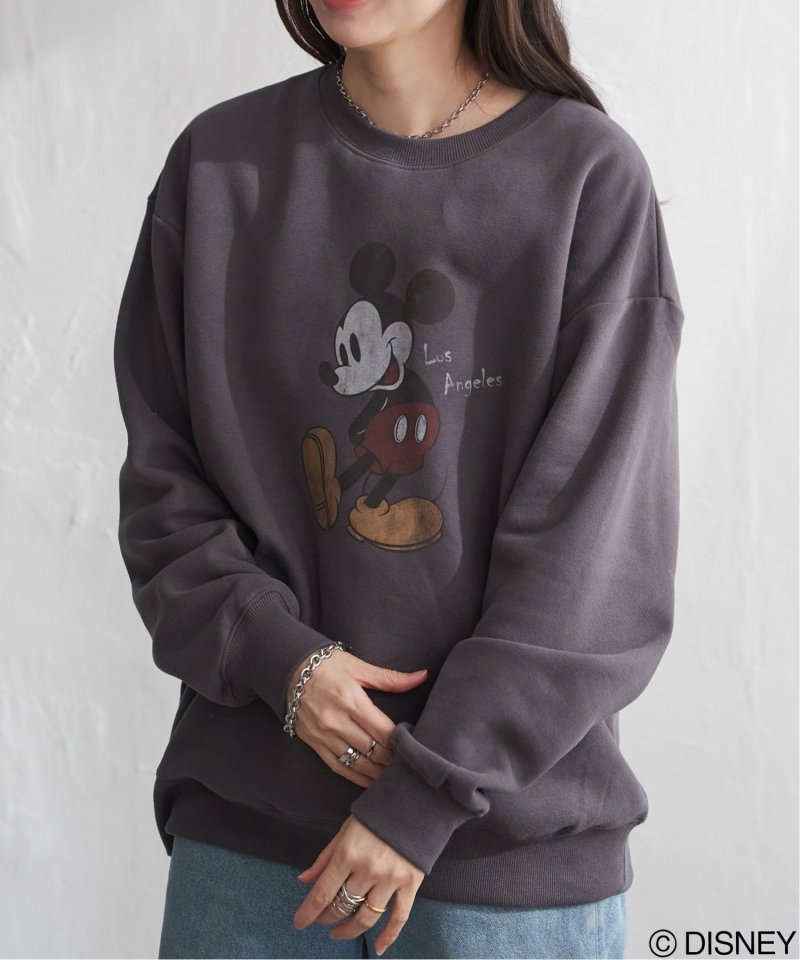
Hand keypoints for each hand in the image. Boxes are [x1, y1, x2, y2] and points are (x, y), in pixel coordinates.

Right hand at [286, 648, 428, 787]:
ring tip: (394, 777)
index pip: (382, 731)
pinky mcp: (314, 743)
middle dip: (393, 760)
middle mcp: (336, 721)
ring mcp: (324, 735)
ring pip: (356, 763)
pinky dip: (357, 777)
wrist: (289, 670)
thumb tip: (421, 676)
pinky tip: (371, 781)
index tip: (414, 746)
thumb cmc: (327, 666)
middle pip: (372, 750)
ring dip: (378, 772)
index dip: (400, 742)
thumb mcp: (359, 666)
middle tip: (409, 764)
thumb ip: (391, 678)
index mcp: (351, 700)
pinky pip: (338, 767)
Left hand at [294, 814, 423, 955]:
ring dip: (349, 930)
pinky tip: (377, 948)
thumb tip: (304, 880)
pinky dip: (388, 936)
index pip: (322, 893)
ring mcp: (390, 879)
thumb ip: (325, 857)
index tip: (300, 923)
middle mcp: (368, 869)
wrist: (415, 802)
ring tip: (339, 932)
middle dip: (327, 918)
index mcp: (348, 854)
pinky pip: (399, 917)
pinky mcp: (410, 884)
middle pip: (342, 906)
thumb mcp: (345, 829)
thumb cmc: (376, 815)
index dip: (308, 912)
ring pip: (366, 917)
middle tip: (321, 920)